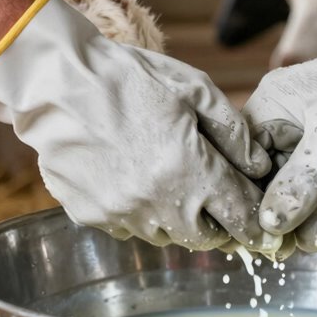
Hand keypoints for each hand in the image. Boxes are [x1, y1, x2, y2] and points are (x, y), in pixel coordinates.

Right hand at [0, 0, 279, 252]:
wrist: (56, 82)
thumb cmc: (129, 78)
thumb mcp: (195, 90)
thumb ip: (235, 134)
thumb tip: (259, 168)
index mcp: (192, 172)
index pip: (241, 216)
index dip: (255, 221)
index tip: (259, 221)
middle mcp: (159, 204)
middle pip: (206, 237)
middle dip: (218, 222)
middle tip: (216, 198)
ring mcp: (123, 215)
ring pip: (167, 236)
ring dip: (178, 217)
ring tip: (170, 179)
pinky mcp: (92, 217)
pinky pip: (129, 227)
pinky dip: (140, 211)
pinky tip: (132, 177)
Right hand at [244, 0, 316, 241]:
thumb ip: (301, 182)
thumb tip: (269, 222)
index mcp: (271, 109)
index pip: (248, 164)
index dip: (254, 202)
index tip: (263, 236)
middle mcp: (289, 124)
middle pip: (278, 182)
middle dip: (293, 215)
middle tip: (305, 243)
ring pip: (308, 191)